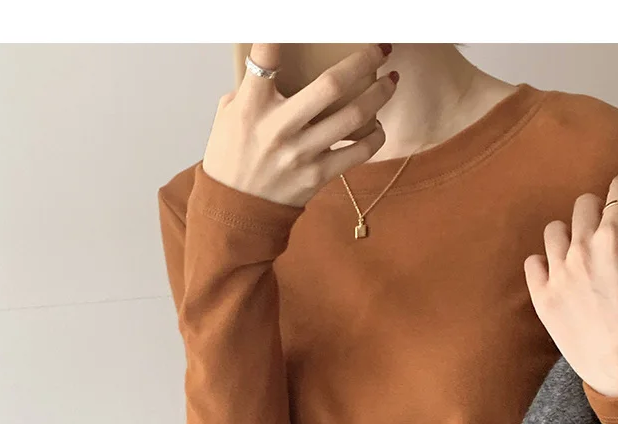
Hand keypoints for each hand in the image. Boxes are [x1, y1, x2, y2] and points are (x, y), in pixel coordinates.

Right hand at [202, 43, 396, 207]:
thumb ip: (251, 89)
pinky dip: (375, 137)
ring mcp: (302, 153)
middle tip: (380, 49)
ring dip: (379, 95)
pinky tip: (377, 126)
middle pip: (332, 85)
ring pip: (353, 117)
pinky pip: (359, 153)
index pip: (265, 59)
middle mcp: (280, 128)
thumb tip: (272, 64)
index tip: (300, 18)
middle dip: (363, 61)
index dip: (280, 34)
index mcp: (252, 107)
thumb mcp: (228, 117)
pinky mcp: (318, 176)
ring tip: (390, 82)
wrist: (237, 210)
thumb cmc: (232, 159)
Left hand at [523, 149, 617, 397]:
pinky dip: (545, 262)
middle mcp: (581, 250)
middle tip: (609, 224)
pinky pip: (533, 263)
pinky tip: (559, 272)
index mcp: (616, 239)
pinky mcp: (541, 298)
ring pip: (554, 231)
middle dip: (599, 208)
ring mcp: (557, 274)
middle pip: (583, 206)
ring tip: (582, 252)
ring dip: (570, 233)